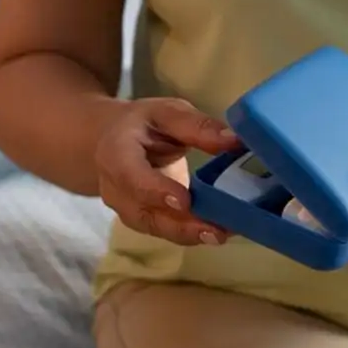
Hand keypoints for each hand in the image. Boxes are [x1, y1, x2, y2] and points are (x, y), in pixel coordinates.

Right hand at [93, 97, 242, 246]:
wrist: (112, 141)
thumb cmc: (142, 124)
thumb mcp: (167, 113)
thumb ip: (197, 126)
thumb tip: (235, 139)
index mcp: (116, 153)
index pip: (131, 176)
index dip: (156, 191)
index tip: (185, 201)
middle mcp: (116, 189)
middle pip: (144, 213)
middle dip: (181, 225)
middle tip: (216, 231)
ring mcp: (127, 209)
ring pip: (156, 228)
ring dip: (190, 234)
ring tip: (222, 234)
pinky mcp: (143, 221)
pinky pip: (165, 231)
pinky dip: (192, 234)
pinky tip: (219, 231)